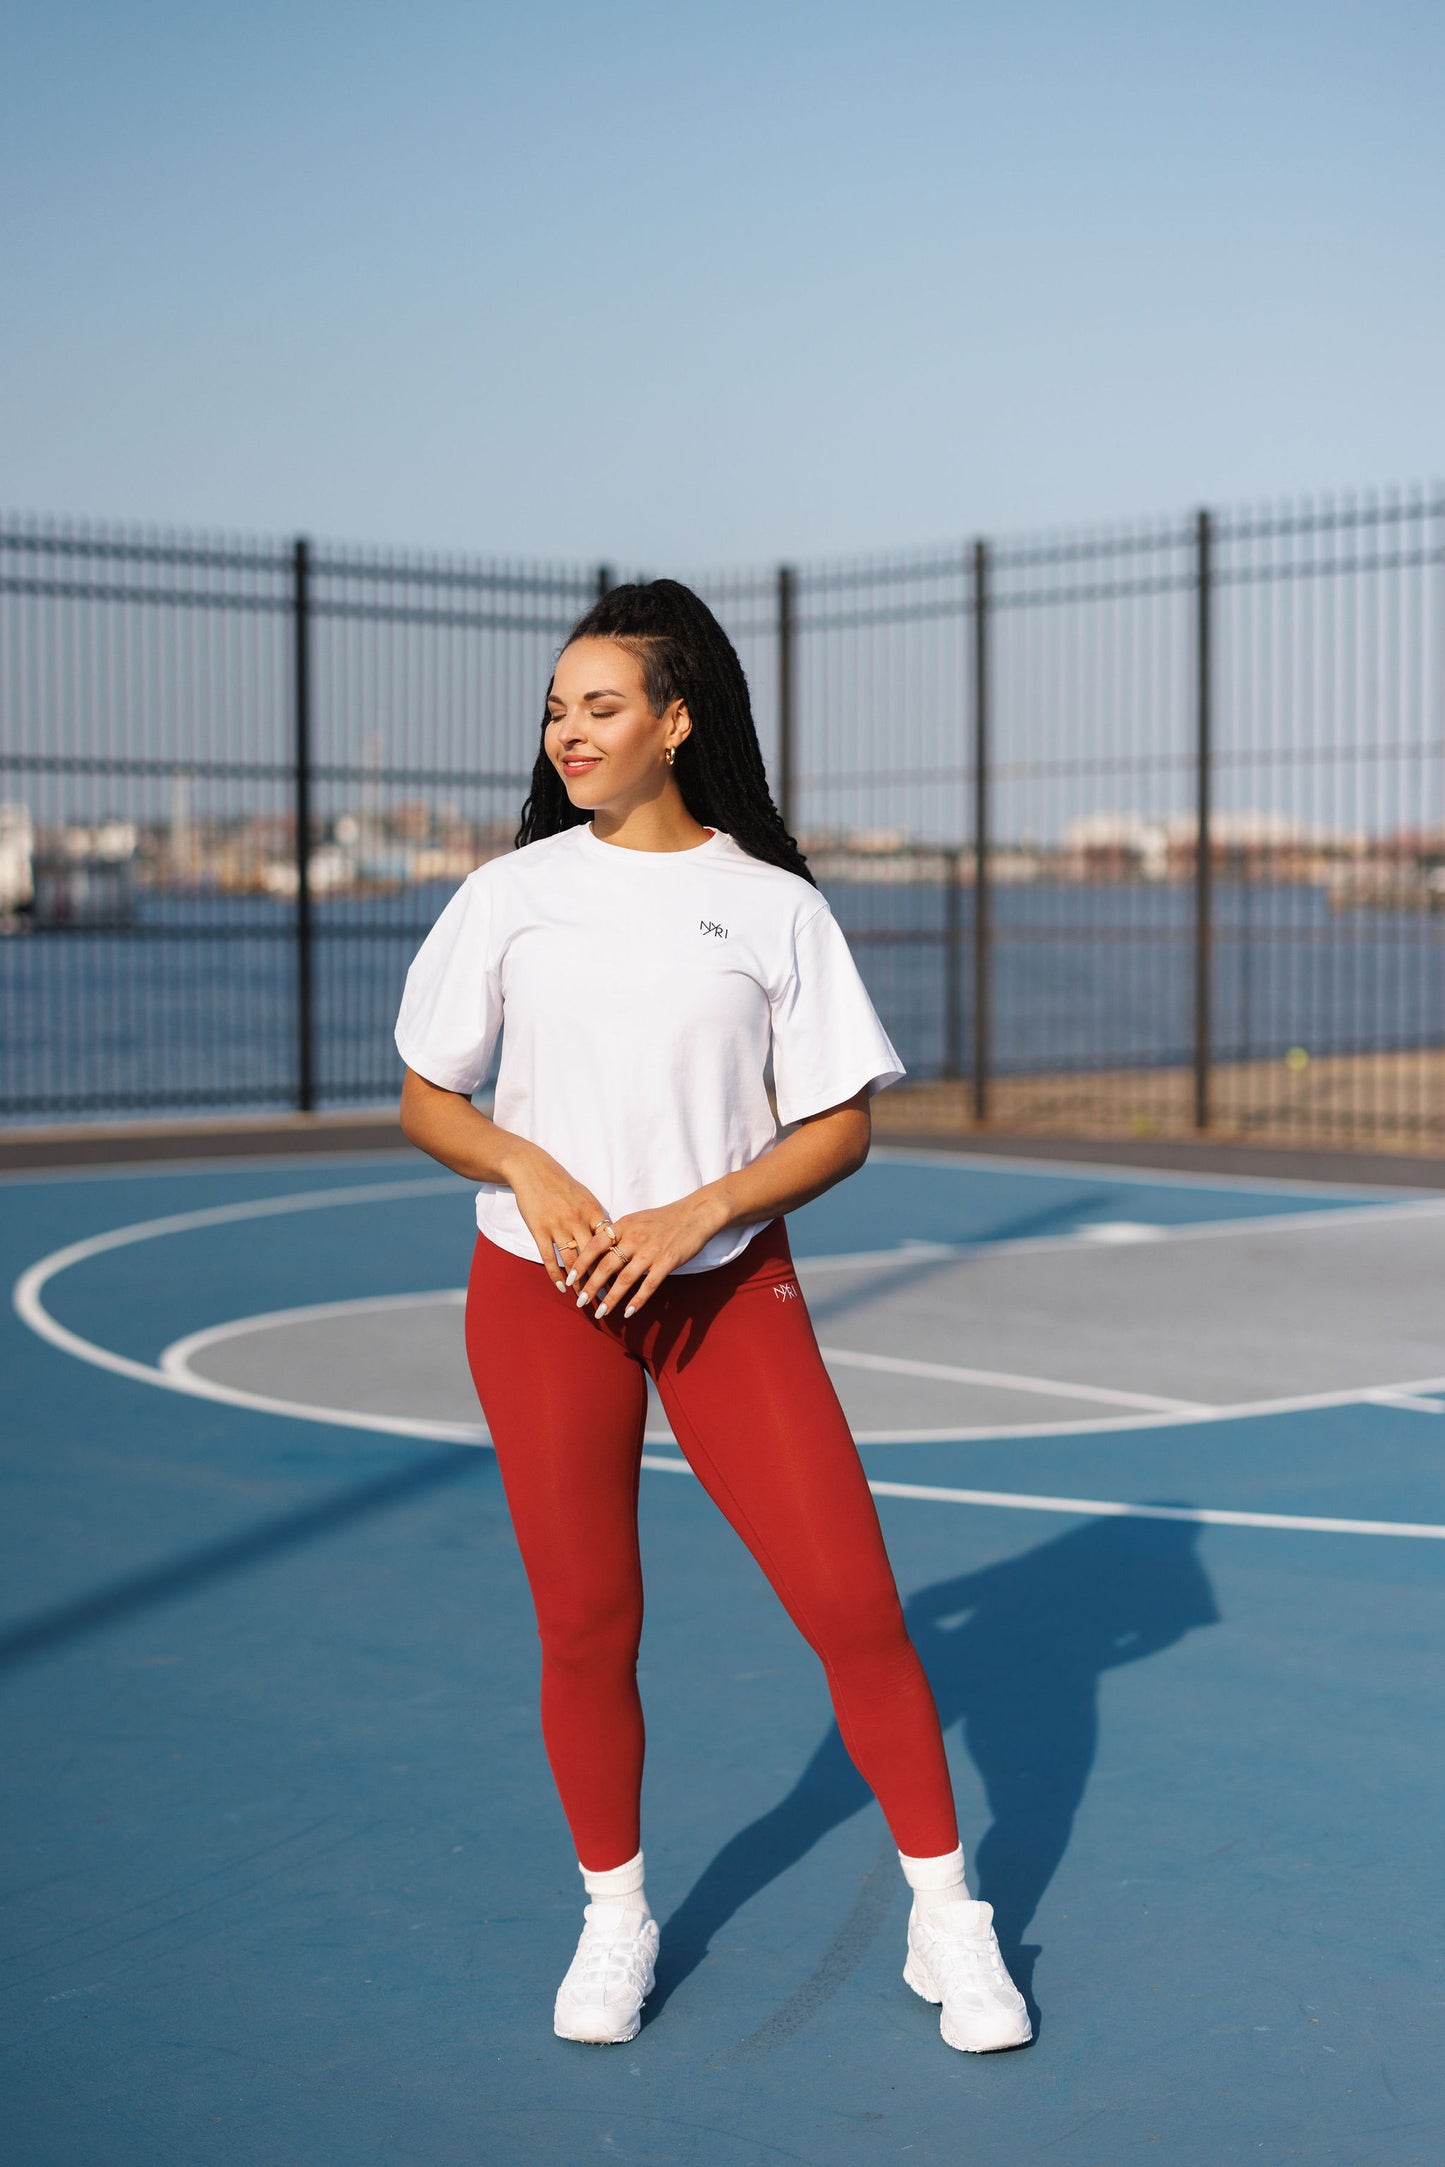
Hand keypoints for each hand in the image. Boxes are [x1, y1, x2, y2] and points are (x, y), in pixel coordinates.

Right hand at [505, 1144, 616, 1290]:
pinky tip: (561, 1288)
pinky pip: (549, 1258)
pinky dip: (556, 1275)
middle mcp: (577, 1220)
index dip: (617, 1261)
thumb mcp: (585, 1196)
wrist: (532, 1170)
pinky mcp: (539, 1230)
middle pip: (593, 1256)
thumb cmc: (562, 1184)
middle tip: (608, 1298)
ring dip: (579, 1282)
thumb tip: (612, 1237)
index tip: (625, 1279)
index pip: (609, 1242)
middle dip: (601, 1279)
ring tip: (585, 1298)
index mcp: (592, 1211)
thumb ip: (597, 1217)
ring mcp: (557, 1226)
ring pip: (572, 1261)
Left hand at [568, 1189, 729, 1319]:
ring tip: (600, 1312)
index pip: (595, 1245)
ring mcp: (651, 1250)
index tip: (570, 1279)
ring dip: (611, 1298)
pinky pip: (649, 1285)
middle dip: (591, 1286)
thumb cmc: (664, 1219)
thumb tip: (598, 1252)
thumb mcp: (636, 1220)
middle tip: (580, 1301)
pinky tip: (627, 1312)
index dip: (581, 1263)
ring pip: (625, 1279)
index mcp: (624, 1226)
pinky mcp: (667, 1261)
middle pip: (606, 1265)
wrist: (695, 1214)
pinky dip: (637, 1300)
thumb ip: (618, 1235)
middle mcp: (634, 1238)